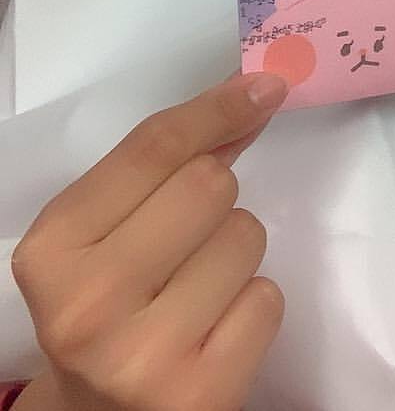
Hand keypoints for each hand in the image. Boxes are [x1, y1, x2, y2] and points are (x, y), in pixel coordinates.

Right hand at [10, 70, 289, 410]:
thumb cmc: (108, 303)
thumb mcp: (105, 231)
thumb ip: (165, 164)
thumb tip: (254, 96)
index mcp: (54, 249)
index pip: (154, 148)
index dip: (216, 108)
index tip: (262, 87)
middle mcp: (90, 305)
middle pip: (209, 184)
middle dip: (215, 196)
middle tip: (185, 237)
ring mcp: (144, 356)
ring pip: (245, 237)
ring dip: (234, 252)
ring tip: (193, 290)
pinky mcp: (202, 395)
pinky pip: (268, 298)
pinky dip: (251, 305)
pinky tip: (213, 329)